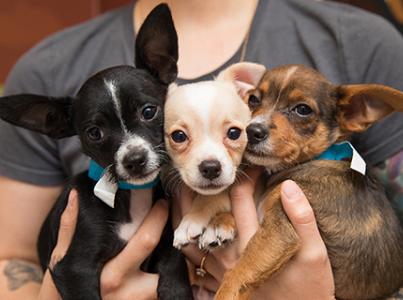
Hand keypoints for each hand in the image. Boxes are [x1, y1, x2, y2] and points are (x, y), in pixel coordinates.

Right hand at [39, 190, 168, 299]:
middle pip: (167, 262)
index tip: (162, 203)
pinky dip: (169, 273)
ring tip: (171, 240)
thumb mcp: (62, 259)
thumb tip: (75, 195)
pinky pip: (166, 289)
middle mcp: (130, 292)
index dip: (158, 218)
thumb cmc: (64, 288)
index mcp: (112, 275)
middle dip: (174, 241)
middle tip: (174, 221)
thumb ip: (69, 227)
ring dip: (175, 259)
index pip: (145, 241)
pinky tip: (165, 260)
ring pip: (170, 278)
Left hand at [173, 170, 334, 299]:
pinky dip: (186, 244)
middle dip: (204, 190)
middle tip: (199, 172)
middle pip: (208, 214)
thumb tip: (289, 186)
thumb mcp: (314, 254)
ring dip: (184, 216)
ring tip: (178, 196)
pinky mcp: (219, 284)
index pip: (240, 199)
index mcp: (254, 242)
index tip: (250, 167)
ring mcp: (222, 271)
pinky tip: (182, 233)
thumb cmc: (310, 288)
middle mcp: (232, 254)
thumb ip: (302, 219)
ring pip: (193, 238)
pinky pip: (193, 262)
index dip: (244, 177)